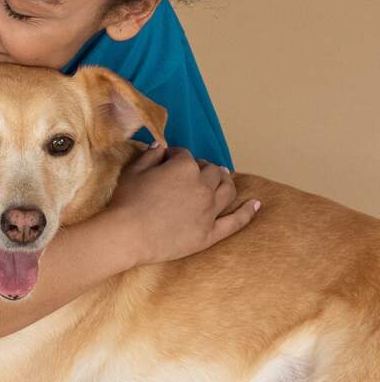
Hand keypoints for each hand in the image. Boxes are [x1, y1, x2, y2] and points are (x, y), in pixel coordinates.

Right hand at [107, 144, 260, 265]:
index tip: (166, 160)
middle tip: (193, 172)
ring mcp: (209, 210)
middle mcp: (203, 186)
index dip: (174, 156)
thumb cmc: (126, 201)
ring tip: (222, 179)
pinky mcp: (210, 233)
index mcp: (184, 168)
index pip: (184, 155)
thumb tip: (161, 146)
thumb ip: (150, 156)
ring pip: (227, 190)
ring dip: (226, 182)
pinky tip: (256, 204)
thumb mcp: (133, 172)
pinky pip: (236, 221)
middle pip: (210, 171)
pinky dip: (248, 212)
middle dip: (202, 167)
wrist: (127, 235)